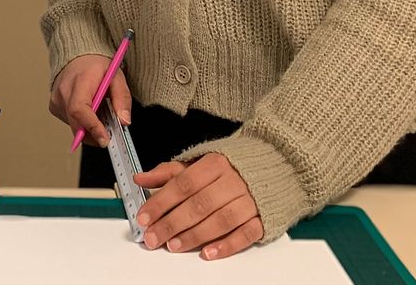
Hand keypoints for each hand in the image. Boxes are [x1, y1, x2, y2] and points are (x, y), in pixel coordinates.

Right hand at [49, 54, 131, 146]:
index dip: (92, 126)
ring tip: (100, 115)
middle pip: (76, 122)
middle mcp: (64, 90)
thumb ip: (122, 98)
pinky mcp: (54, 106)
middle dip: (94, 134)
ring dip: (89, 128)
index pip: (80, 108)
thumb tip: (124, 121)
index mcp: (81, 80)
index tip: (105, 139)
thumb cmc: (96, 66)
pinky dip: (81, 123)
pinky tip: (89, 112)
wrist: (78, 56)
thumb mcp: (116, 76)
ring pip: (73, 125)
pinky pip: (69, 122)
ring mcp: (56, 99)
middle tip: (109, 135)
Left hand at [134, 153, 262, 259]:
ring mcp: (250, 200)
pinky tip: (208, 254)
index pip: (183, 184)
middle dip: (172, 223)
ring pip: (220, 220)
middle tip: (153, 237)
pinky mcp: (263, 218)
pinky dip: (226, 246)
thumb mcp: (199, 161)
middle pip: (199, 204)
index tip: (144, 217)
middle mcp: (233, 180)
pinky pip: (245, 235)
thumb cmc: (232, 165)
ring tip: (174, 246)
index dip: (161, 201)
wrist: (275, 163)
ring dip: (194, 236)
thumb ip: (169, 172)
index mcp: (215, 163)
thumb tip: (140, 178)